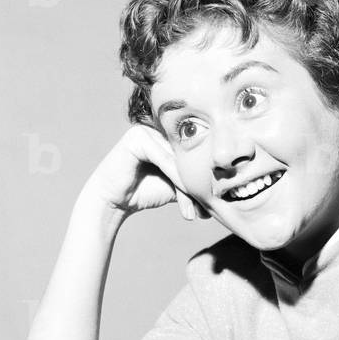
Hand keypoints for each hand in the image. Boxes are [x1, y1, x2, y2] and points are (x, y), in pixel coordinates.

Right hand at [83, 123, 209, 220]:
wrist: (113, 202)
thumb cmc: (144, 192)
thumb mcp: (176, 185)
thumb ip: (195, 179)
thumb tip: (225, 188)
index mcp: (168, 136)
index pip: (194, 156)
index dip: (205, 179)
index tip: (213, 205)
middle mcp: (158, 129)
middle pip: (187, 158)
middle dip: (197, 186)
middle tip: (207, 210)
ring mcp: (147, 130)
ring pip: (177, 160)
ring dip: (188, 187)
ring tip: (196, 210)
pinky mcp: (137, 137)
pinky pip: (164, 159)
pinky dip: (176, 178)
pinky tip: (184, 195)